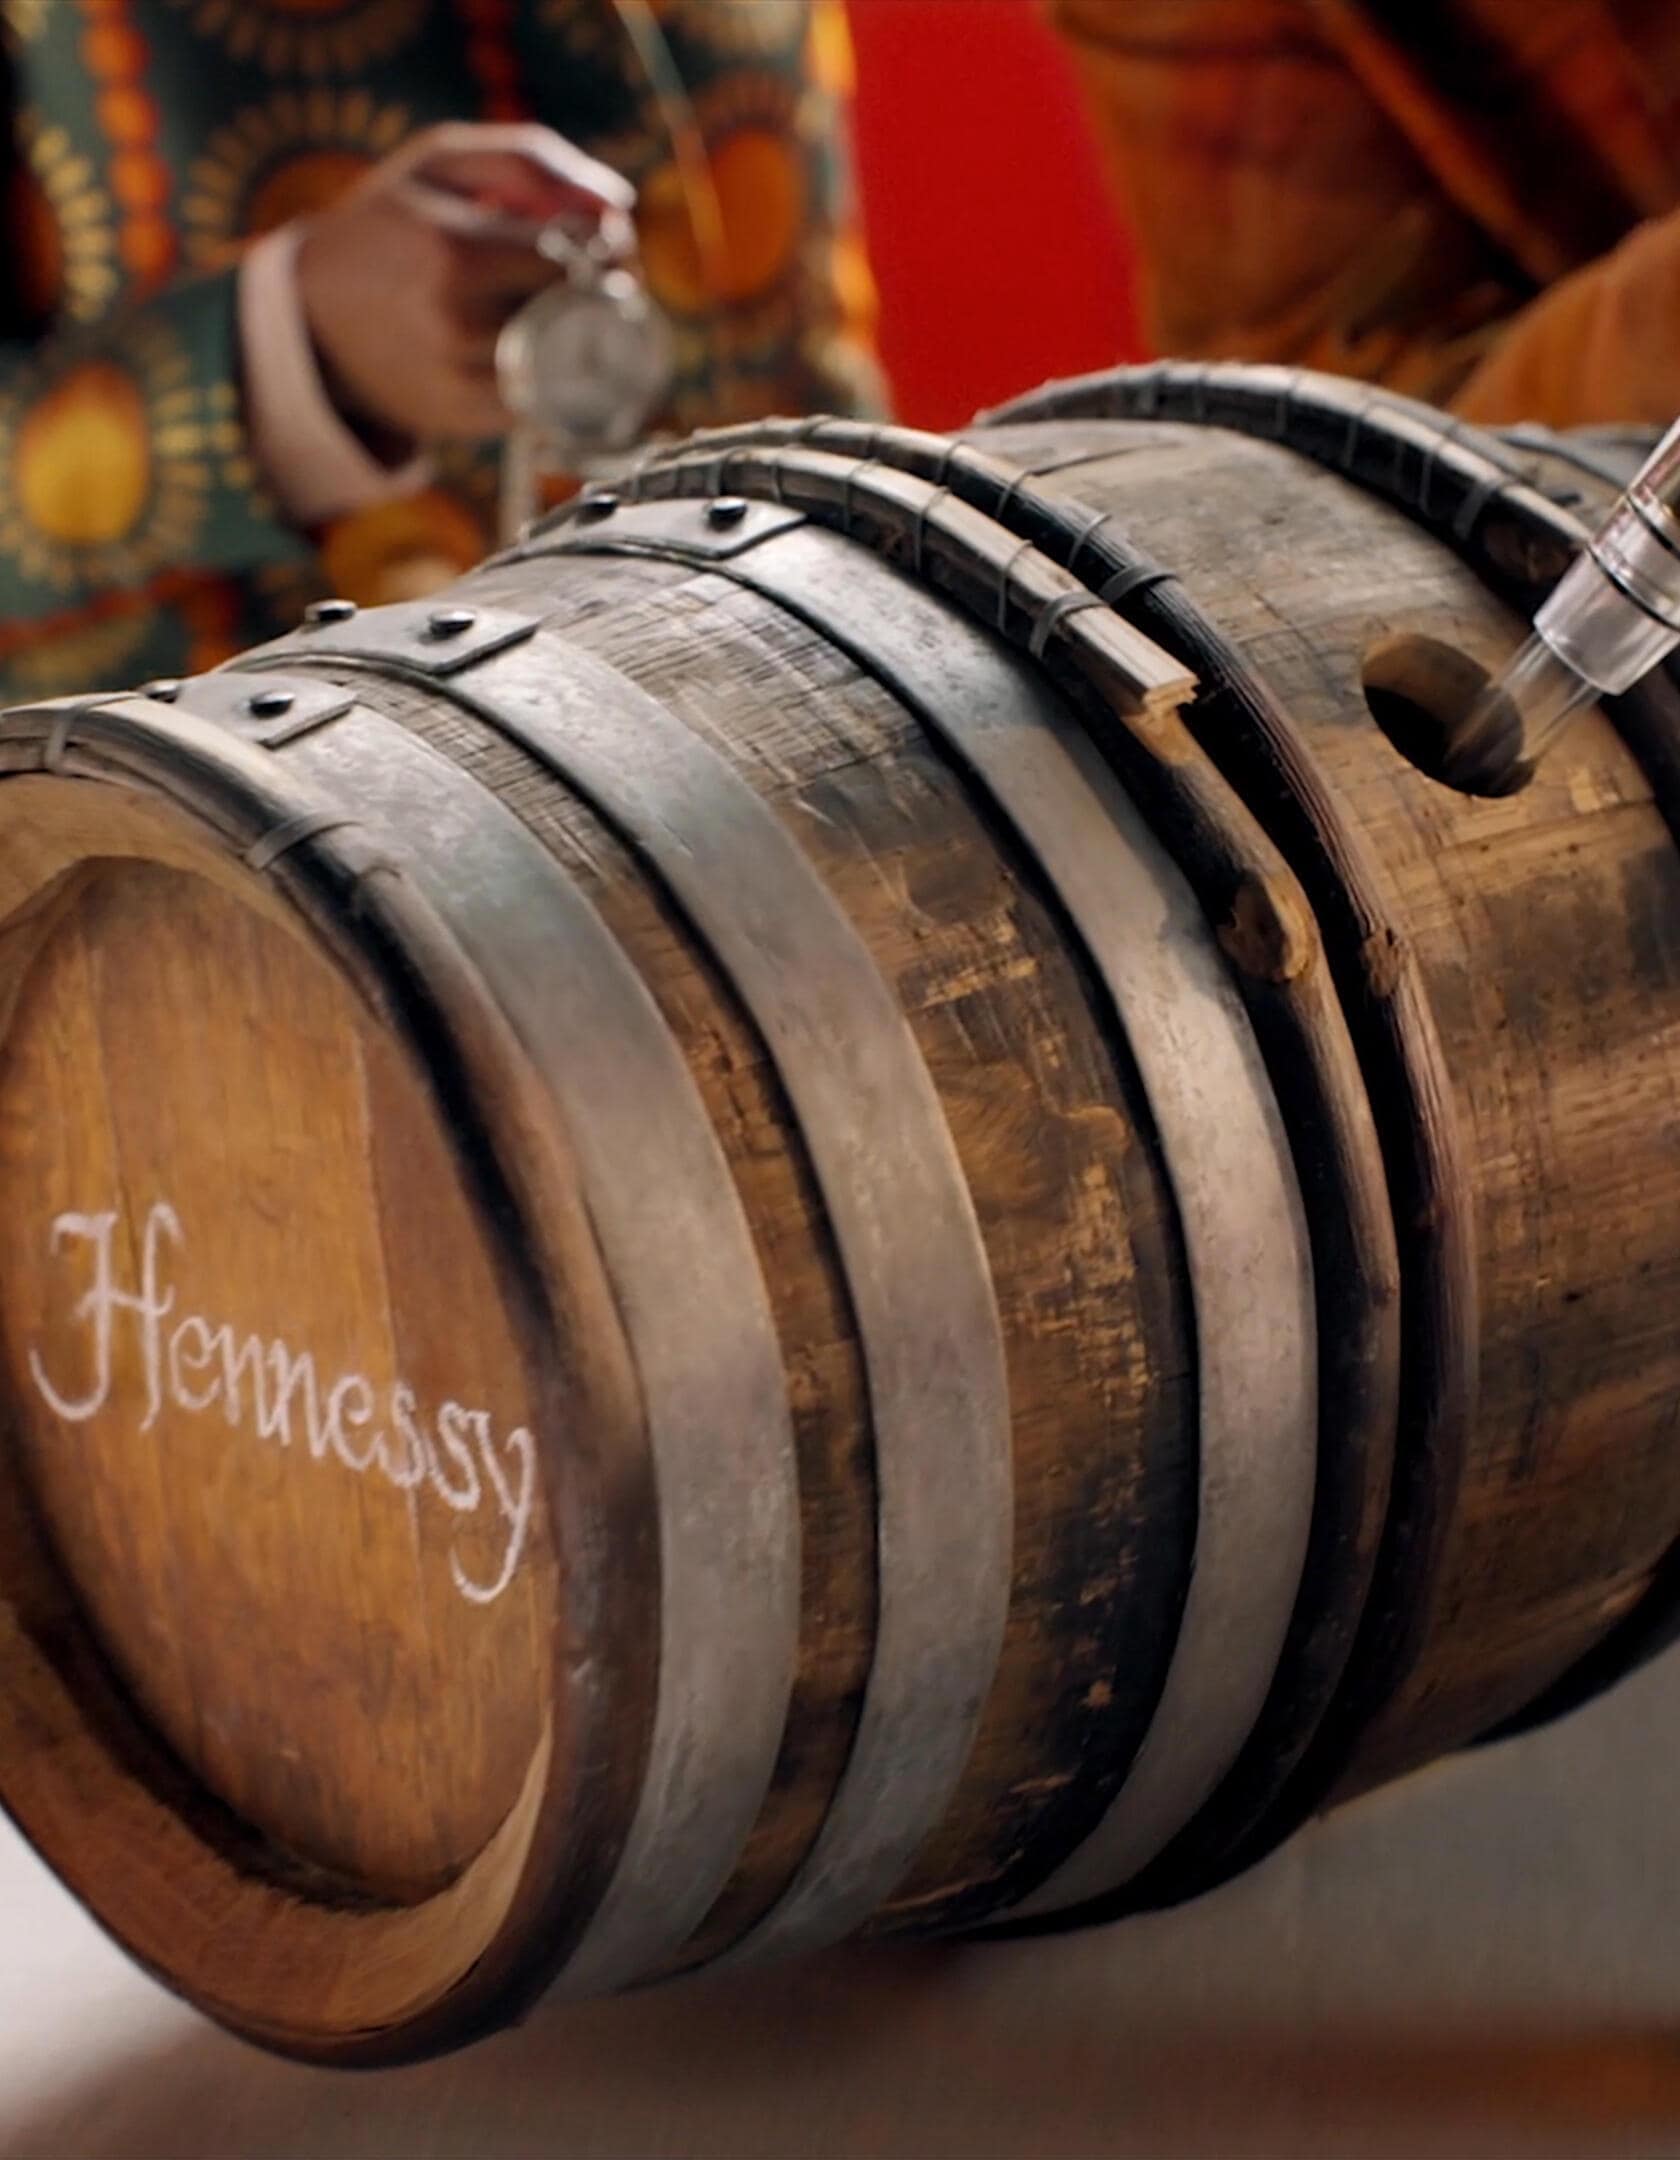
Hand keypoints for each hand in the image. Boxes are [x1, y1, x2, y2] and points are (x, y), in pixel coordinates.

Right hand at [292, 122, 635, 447]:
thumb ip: (530, 162)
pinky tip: (537, 350)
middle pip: (582, 312)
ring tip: (568, 313)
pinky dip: (555, 377)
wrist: (312, 313)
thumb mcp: (442, 162)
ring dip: (589, 340)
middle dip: (606, 291)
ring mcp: (461, 381)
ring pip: (570, 364)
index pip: (578, 255)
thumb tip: (618, 204)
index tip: (606, 242)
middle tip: (598, 277)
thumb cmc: (389, 223)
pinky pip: (543, 403)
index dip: (609, 247)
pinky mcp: (464, 421)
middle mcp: (459, 324)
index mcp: (456, 252)